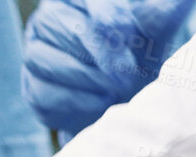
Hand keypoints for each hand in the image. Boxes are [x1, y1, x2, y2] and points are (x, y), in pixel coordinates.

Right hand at [23, 0, 195, 133]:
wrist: (126, 92)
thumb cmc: (142, 50)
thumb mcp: (156, 27)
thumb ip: (163, 10)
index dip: (105, 14)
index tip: (127, 33)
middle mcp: (48, 19)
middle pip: (59, 27)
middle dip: (98, 54)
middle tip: (127, 75)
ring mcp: (35, 53)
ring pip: (44, 60)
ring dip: (84, 79)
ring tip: (115, 92)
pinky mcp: (32, 87)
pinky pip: (41, 94)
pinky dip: (72, 103)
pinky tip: (97, 106)